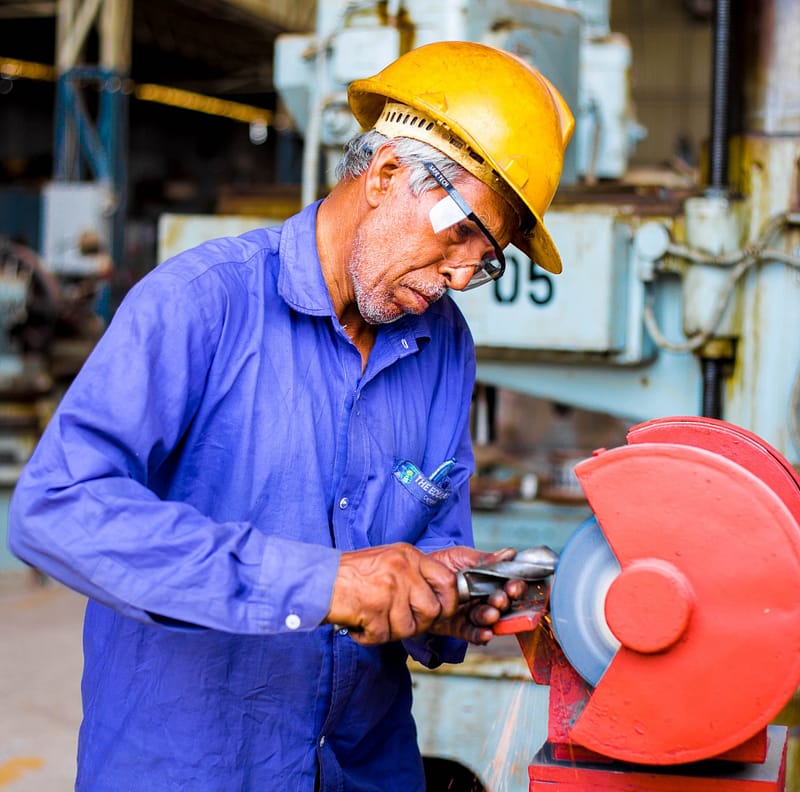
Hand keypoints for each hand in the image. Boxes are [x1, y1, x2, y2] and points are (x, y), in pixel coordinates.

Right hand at [325, 543, 459, 644]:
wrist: (318, 580)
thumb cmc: (352, 574)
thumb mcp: (389, 560)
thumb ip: (414, 575)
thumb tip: (440, 598)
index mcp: (409, 556)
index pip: (447, 580)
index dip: (449, 602)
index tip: (441, 611)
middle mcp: (402, 569)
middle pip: (432, 610)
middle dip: (419, 623)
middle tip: (400, 621)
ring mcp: (388, 589)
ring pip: (410, 628)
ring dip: (392, 631)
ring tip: (375, 620)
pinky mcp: (374, 609)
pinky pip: (384, 636)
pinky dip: (371, 637)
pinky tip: (361, 624)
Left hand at [427, 547, 527, 644]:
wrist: (414, 576)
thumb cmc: (441, 564)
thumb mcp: (462, 556)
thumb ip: (484, 559)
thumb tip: (509, 554)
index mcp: (488, 581)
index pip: (508, 585)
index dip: (514, 587)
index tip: (513, 586)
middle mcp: (483, 599)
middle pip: (502, 605)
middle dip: (503, 602)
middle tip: (500, 599)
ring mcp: (471, 614)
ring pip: (488, 620)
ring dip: (492, 618)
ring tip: (491, 614)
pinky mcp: (458, 628)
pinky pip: (472, 634)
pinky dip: (480, 635)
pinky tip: (486, 633)